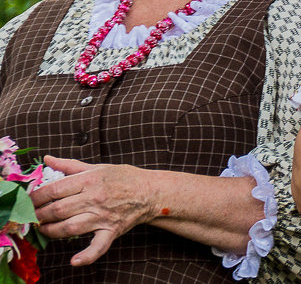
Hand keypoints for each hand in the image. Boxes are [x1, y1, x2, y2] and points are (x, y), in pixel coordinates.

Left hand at [31, 156, 158, 265]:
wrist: (151, 192)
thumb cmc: (124, 178)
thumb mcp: (98, 167)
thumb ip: (70, 165)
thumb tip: (47, 159)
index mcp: (90, 179)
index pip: (54, 189)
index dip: (36, 197)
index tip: (29, 201)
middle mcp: (96, 197)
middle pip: (58, 210)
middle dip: (40, 215)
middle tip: (32, 217)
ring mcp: (103, 216)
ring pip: (69, 227)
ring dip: (51, 231)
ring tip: (43, 229)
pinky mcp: (112, 230)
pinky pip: (98, 246)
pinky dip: (86, 255)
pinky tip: (75, 261)